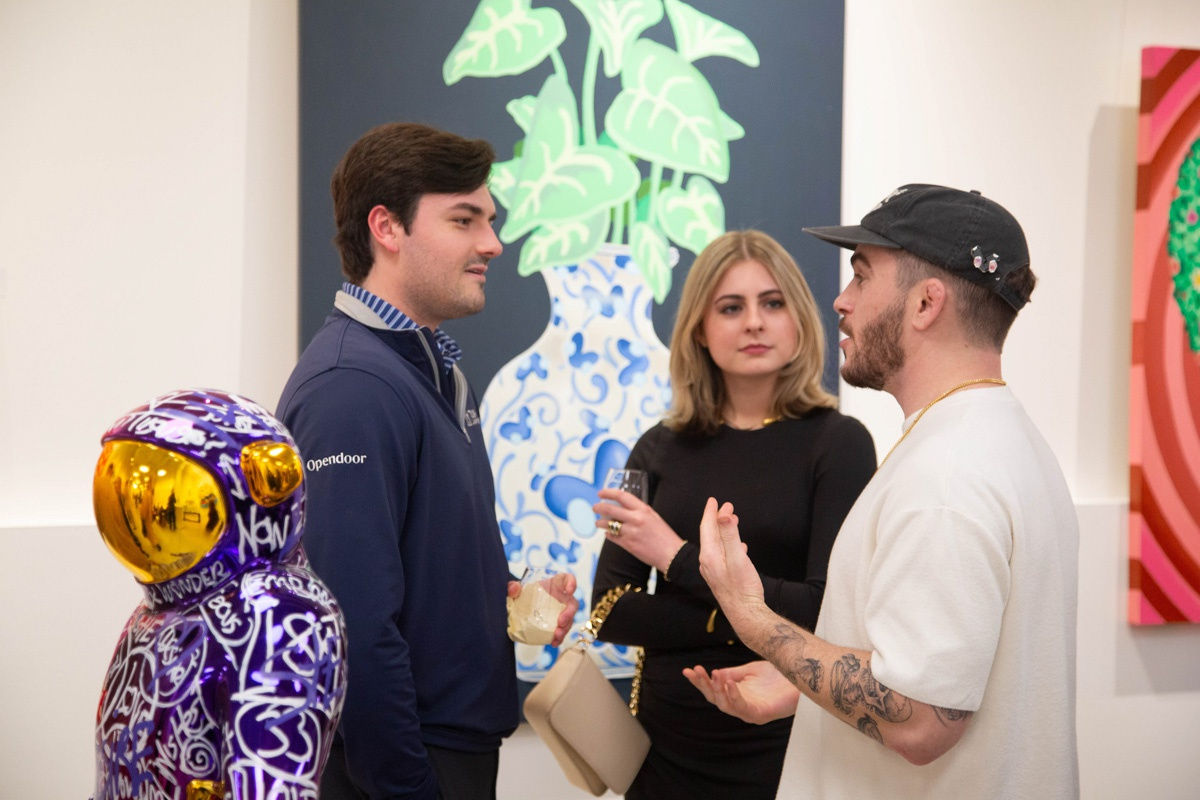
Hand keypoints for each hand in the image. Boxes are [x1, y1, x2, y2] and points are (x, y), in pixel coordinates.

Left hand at [508, 572, 578, 646]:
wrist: (519, 610)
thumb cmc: (522, 595)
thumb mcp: (515, 590)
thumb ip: (513, 587)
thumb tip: (514, 589)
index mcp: (553, 585)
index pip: (567, 579)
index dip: (572, 583)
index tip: (569, 590)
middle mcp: (560, 598)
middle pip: (572, 604)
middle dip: (569, 613)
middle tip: (560, 622)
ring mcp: (560, 612)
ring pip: (569, 620)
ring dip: (565, 628)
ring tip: (556, 635)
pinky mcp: (557, 624)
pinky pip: (562, 631)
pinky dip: (559, 638)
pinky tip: (554, 642)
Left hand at [592, 488, 684, 571]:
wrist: (671, 554)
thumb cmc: (665, 536)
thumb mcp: (654, 517)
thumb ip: (639, 511)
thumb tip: (624, 508)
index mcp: (643, 510)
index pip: (622, 496)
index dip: (608, 493)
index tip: (601, 493)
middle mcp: (636, 519)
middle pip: (610, 509)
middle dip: (599, 507)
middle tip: (595, 507)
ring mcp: (630, 532)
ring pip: (608, 524)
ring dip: (600, 523)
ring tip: (598, 523)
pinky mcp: (627, 545)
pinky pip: (612, 537)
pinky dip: (608, 534)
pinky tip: (608, 534)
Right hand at [682, 660, 799, 724]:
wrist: (800, 676)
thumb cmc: (778, 675)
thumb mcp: (749, 671)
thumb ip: (732, 674)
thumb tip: (714, 674)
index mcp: (737, 695)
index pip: (713, 690)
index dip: (700, 681)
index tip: (688, 670)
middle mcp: (741, 706)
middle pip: (715, 699)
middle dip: (704, 685)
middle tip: (695, 671)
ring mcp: (750, 712)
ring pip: (725, 705)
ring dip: (716, 690)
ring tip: (711, 675)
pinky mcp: (761, 714)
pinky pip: (742, 707)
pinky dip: (733, 695)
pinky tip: (728, 683)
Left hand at [697, 497, 764, 628]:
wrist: (746, 615)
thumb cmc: (742, 588)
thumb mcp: (738, 558)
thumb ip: (730, 535)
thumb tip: (724, 515)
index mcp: (709, 555)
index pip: (707, 527)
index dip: (711, 512)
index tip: (714, 500)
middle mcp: (708, 563)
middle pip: (710, 535)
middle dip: (717, 519)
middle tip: (724, 506)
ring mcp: (714, 571)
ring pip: (717, 545)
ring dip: (723, 532)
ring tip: (731, 521)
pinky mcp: (722, 578)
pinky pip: (723, 555)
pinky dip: (729, 545)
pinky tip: (739, 547)